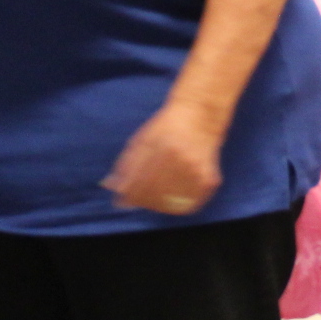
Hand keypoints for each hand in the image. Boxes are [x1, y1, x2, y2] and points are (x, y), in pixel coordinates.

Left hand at [104, 100, 225, 215]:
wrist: (200, 113)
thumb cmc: (166, 126)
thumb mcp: (141, 139)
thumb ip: (125, 163)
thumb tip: (110, 187)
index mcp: (160, 148)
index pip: (138, 184)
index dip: (128, 196)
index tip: (123, 201)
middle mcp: (179, 159)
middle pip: (154, 195)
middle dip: (142, 201)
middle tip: (140, 199)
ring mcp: (196, 171)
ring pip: (172, 204)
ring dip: (160, 206)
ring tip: (157, 198)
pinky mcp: (210, 179)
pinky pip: (192, 203)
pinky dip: (182, 205)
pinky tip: (176, 197)